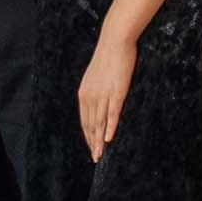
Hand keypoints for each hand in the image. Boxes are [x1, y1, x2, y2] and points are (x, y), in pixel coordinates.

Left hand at [77, 30, 136, 162]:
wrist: (114, 42)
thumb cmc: (107, 59)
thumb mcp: (95, 77)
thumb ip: (95, 91)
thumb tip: (96, 101)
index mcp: (84, 92)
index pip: (84, 119)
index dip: (87, 134)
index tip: (90, 147)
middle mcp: (90, 95)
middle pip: (90, 124)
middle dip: (92, 142)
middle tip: (95, 158)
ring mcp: (103, 95)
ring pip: (99, 122)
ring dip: (99, 140)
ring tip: (100, 154)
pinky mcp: (116, 92)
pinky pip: (112, 113)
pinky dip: (109, 127)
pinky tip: (108, 139)